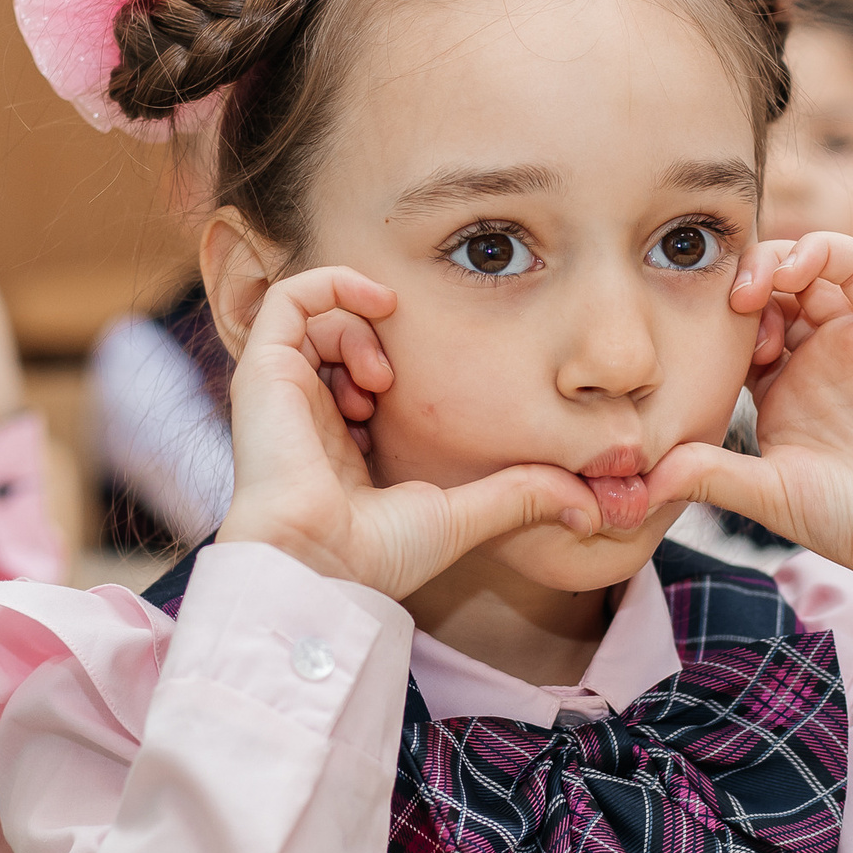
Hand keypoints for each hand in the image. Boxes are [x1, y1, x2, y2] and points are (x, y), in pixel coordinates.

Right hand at [215, 267, 600, 600]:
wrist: (322, 565)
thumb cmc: (375, 555)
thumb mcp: (463, 514)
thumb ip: (520, 497)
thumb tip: (589, 507)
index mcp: (337, 442)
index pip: (362, 376)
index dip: (401, 370)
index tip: (426, 402)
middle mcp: (303, 410)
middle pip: (340, 338)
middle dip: (382, 344)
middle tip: (399, 385)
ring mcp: (280, 389)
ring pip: (319, 315)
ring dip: (363, 328)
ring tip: (384, 376)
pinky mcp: (263, 369)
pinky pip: (291, 295)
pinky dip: (336, 287)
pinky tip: (377, 312)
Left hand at [647, 232, 852, 656]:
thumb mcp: (767, 495)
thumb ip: (707, 474)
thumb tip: (642, 475)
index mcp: (781, 392)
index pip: (730, 334)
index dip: (703, 326)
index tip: (683, 345)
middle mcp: (817, 357)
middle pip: (765, 292)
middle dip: (731, 288)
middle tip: (715, 310)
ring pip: (804, 267)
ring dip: (768, 263)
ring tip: (746, 295)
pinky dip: (818, 250)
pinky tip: (789, 271)